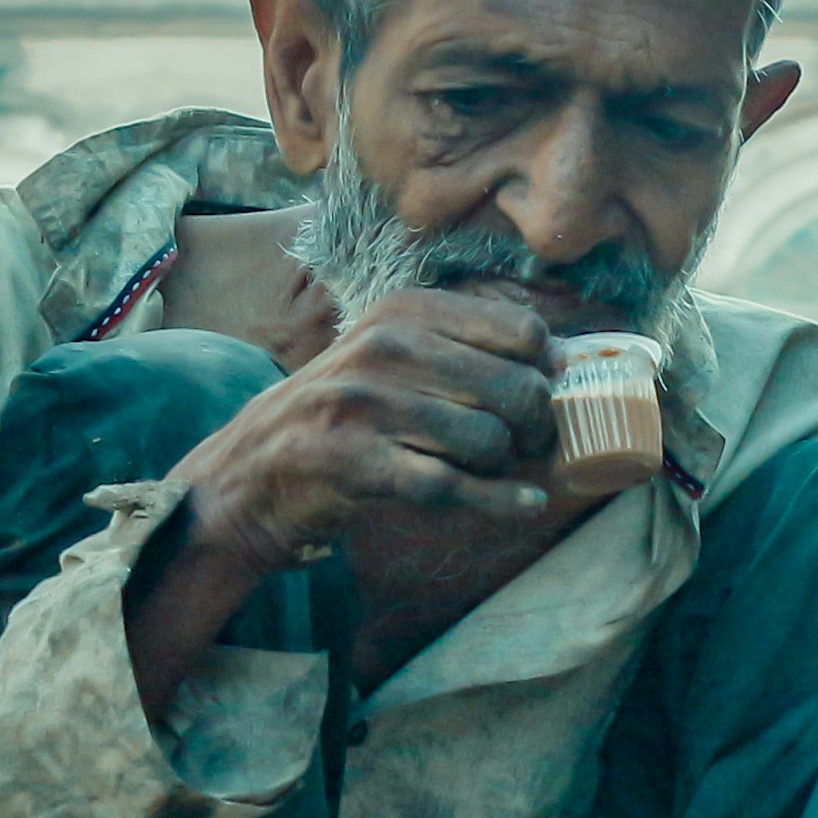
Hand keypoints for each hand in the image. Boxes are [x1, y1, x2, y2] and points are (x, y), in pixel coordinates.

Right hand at [163, 287, 566, 570]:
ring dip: (502, 466)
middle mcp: (384, 347)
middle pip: (516, 388)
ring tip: (487, 469)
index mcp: (403, 311)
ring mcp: (367, 404)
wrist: (255, 471)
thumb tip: (563, 360)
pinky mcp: (358, 462)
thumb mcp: (393, 356)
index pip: (522, 330)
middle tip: (528, 446)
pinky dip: (500, 502)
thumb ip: (466, 347)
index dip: (543, 371)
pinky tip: (524, 505)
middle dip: (536, 427)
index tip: (541, 394)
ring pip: (488, 439)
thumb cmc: (345, 413)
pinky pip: (454, 485)